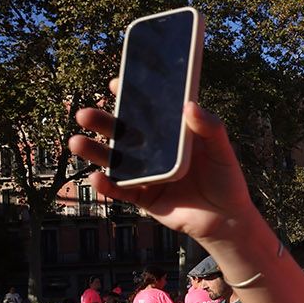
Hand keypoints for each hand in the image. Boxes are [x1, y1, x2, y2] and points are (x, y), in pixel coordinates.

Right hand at [68, 81, 259, 243]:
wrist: (227, 219)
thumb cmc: (226, 180)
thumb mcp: (222, 151)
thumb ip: (211, 128)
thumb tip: (190, 105)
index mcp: (171, 134)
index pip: (147, 111)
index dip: (131, 96)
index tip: (116, 83)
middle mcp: (154, 151)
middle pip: (123, 133)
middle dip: (102, 122)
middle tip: (84, 114)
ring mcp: (146, 173)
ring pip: (114, 160)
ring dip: (93, 151)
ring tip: (77, 142)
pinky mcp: (143, 197)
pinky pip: (120, 190)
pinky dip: (106, 185)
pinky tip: (96, 177)